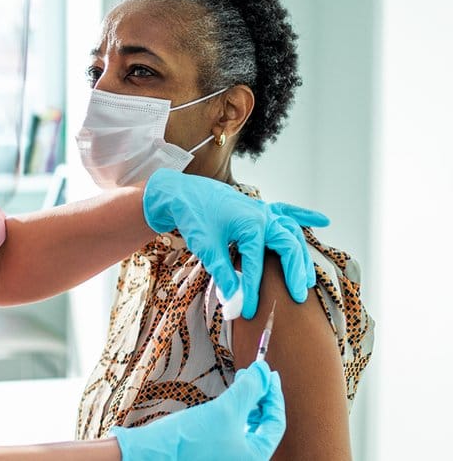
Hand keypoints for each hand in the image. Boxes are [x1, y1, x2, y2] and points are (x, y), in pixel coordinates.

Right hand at [110, 361, 285, 460]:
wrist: (153, 453)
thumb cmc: (189, 438)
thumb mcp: (225, 410)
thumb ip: (249, 389)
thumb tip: (265, 370)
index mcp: (256, 458)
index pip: (276, 422)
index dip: (274, 394)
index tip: (268, 372)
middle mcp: (246, 460)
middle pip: (264, 425)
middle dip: (260, 397)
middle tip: (254, 374)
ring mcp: (230, 457)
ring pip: (248, 426)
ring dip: (247, 402)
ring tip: (240, 381)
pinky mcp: (216, 452)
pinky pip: (234, 430)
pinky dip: (234, 412)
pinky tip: (227, 398)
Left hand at [142, 169, 329, 318]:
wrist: (181, 193)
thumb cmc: (193, 218)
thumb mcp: (206, 248)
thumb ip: (223, 275)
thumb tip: (234, 303)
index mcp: (250, 223)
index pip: (257, 264)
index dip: (253, 290)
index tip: (250, 312)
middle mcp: (263, 215)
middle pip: (288, 247)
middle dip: (294, 273)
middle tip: (298, 297)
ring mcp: (263, 210)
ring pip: (292, 233)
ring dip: (301, 256)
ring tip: (308, 280)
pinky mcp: (258, 209)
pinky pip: (287, 212)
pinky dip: (304, 216)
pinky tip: (322, 221)